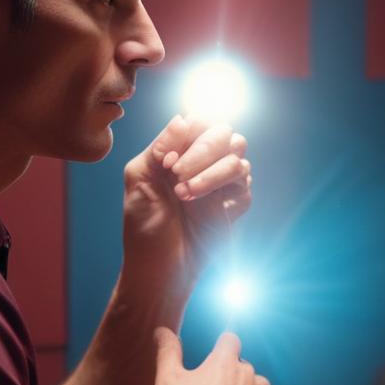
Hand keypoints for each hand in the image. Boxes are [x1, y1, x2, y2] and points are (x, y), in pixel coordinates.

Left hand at [121, 115, 252, 278]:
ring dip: (210, 172)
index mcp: (179, 150)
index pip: (199, 120)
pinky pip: (244, 184)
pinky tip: (200, 205)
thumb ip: (160, 146)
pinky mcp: (236, 203)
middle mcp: (204, 162)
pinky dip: (221, 189)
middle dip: (202, 149)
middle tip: (177, 173)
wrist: (159, 267)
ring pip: (238, 156)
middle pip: (225, 132)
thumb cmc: (143, 225)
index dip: (192, 129)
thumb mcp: (139, 179)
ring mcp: (222, 182)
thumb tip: (183, 117)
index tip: (170, 154)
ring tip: (185, 194)